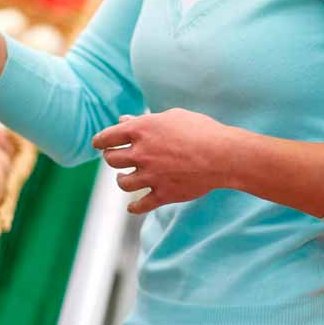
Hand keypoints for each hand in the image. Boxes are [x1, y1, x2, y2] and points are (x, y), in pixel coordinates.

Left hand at [92, 109, 241, 213]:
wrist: (223, 155)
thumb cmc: (201, 130)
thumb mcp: (172, 117)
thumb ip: (144, 120)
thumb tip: (124, 120)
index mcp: (141, 130)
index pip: (107, 137)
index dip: (100, 141)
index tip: (99, 144)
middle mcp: (141, 154)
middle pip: (112, 160)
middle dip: (111, 158)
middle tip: (115, 158)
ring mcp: (151, 176)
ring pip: (123, 182)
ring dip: (121, 180)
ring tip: (125, 178)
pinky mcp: (163, 194)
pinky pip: (141, 205)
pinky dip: (134, 207)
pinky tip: (132, 207)